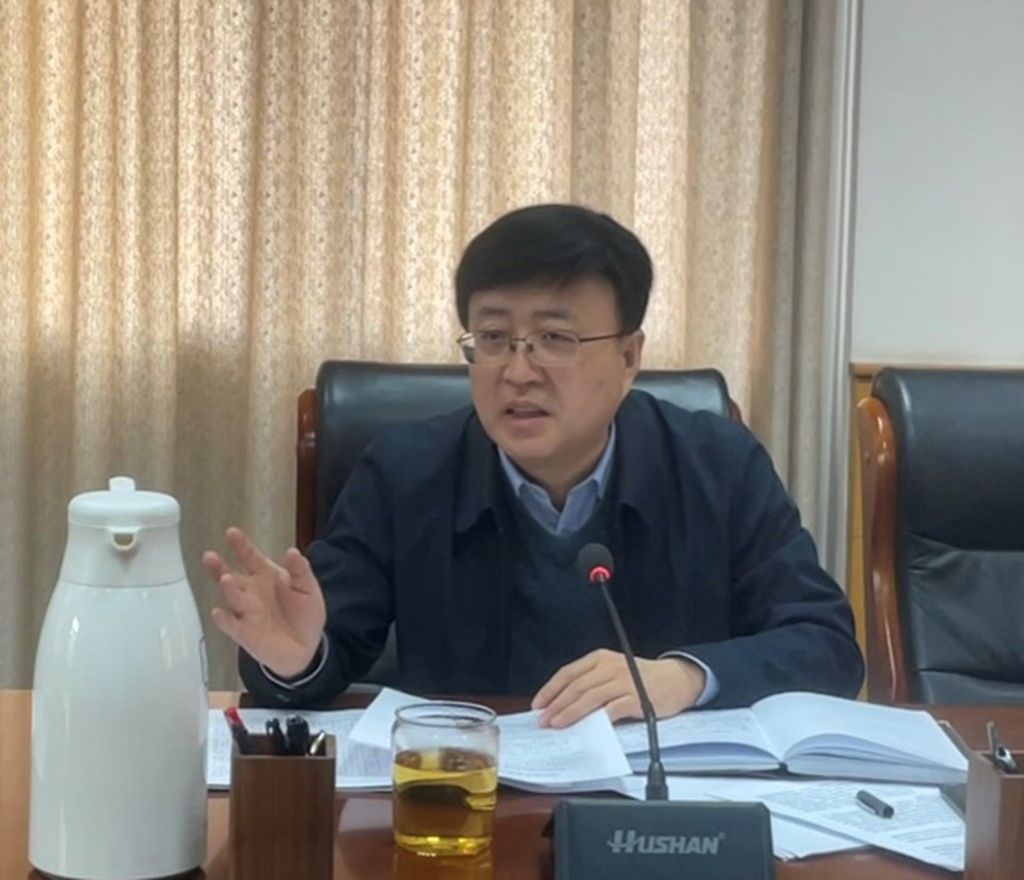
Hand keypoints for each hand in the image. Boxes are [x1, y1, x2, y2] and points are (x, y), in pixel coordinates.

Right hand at [203, 527, 326, 678]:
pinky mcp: (244, 633)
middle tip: (210, 556)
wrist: (305, 647)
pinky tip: (219, 612)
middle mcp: (251, 591)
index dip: (241, 545)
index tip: (231, 533)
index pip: (251, 557)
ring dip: (228, 589)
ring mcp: (246, 612)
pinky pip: (231, 625)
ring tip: (226, 578)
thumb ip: (300, 571)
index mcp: (266, 576)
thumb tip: (293, 551)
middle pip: (231, 575)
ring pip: (232, 598)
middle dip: (219, 566)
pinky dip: (224, 619)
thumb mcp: (308, 589)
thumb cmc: (304, 614)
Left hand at [530, 649, 706, 728]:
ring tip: (557, 724)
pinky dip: (597, 719)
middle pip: (577, 686)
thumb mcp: (613, 671)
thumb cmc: (641, 678)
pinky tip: (587, 728)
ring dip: (571, 712)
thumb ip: (592, 682)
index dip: (551, 689)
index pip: (569, 673)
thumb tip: (563, 704)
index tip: (538, 704)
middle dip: (557, 704)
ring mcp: (624, 682)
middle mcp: (610, 666)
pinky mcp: (636, 698)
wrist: (676, 679)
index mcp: (600, 658)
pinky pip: (612, 709)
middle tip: (544, 720)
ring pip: (590, 697)